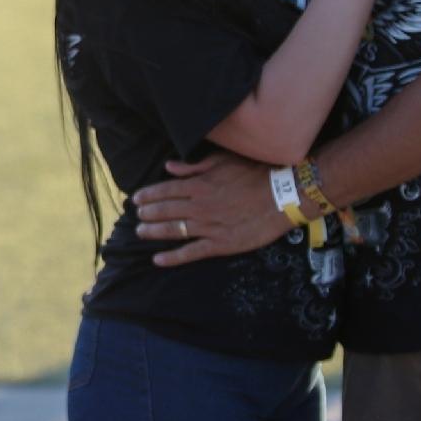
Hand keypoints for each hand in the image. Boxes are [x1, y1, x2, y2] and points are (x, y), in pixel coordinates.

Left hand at [130, 152, 292, 266]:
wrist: (283, 195)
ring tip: (140, 232)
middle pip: (165, 210)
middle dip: (147, 214)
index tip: (136, 199)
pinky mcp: (220, 243)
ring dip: (154, 232)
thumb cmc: (255, 173)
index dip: (148, 195)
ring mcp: (209, 226)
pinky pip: (191, 252)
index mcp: (199, 184)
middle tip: (137, 217)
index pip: (164, 190)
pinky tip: (158, 260)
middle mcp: (199, 206)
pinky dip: (173, 257)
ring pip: (173, 230)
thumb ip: (193, 166)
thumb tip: (168, 167)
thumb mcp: (223, 161)